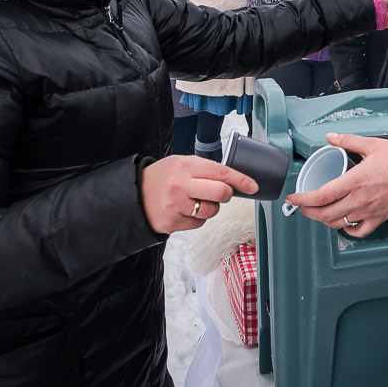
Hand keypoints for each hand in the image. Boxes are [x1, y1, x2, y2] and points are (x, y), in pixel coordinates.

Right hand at [140, 155, 258, 233]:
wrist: (134, 194)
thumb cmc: (163, 177)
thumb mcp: (182, 163)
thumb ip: (205, 169)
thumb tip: (233, 180)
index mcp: (186, 166)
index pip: (222, 172)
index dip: (241, 180)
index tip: (253, 186)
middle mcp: (181, 185)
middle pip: (221, 193)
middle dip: (226, 195)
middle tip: (219, 194)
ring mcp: (176, 205)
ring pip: (212, 211)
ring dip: (210, 208)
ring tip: (196, 201)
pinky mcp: (172, 222)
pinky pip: (198, 223)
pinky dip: (197, 218)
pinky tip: (185, 210)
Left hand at [283, 132, 387, 236]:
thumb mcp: (372, 144)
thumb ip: (348, 141)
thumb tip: (331, 137)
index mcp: (354, 182)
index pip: (319, 197)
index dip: (301, 200)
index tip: (292, 198)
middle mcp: (359, 201)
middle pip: (324, 215)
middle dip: (307, 212)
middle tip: (301, 206)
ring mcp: (369, 212)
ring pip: (338, 224)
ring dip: (324, 220)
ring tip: (319, 212)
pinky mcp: (380, 218)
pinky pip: (359, 232)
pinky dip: (348, 230)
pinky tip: (345, 223)